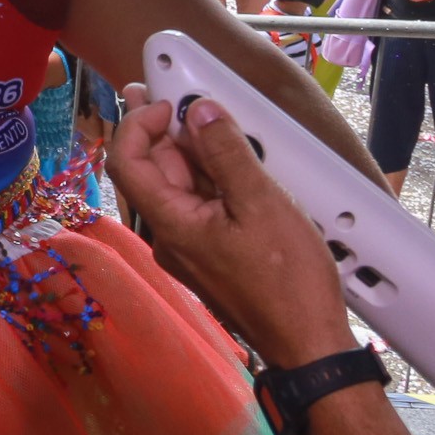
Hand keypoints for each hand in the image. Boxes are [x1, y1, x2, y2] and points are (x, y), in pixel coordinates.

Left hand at [106, 93, 356, 368]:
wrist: (307, 342)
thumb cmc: (288, 284)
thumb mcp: (262, 203)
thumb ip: (228, 154)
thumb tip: (202, 114)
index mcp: (170, 224)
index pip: (127, 161)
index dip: (139, 123)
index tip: (168, 102)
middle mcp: (169, 236)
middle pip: (151, 170)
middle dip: (161, 128)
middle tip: (171, 93)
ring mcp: (188, 246)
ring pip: (177, 185)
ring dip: (188, 149)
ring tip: (203, 117)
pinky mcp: (209, 252)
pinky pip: (198, 204)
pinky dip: (208, 176)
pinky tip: (228, 158)